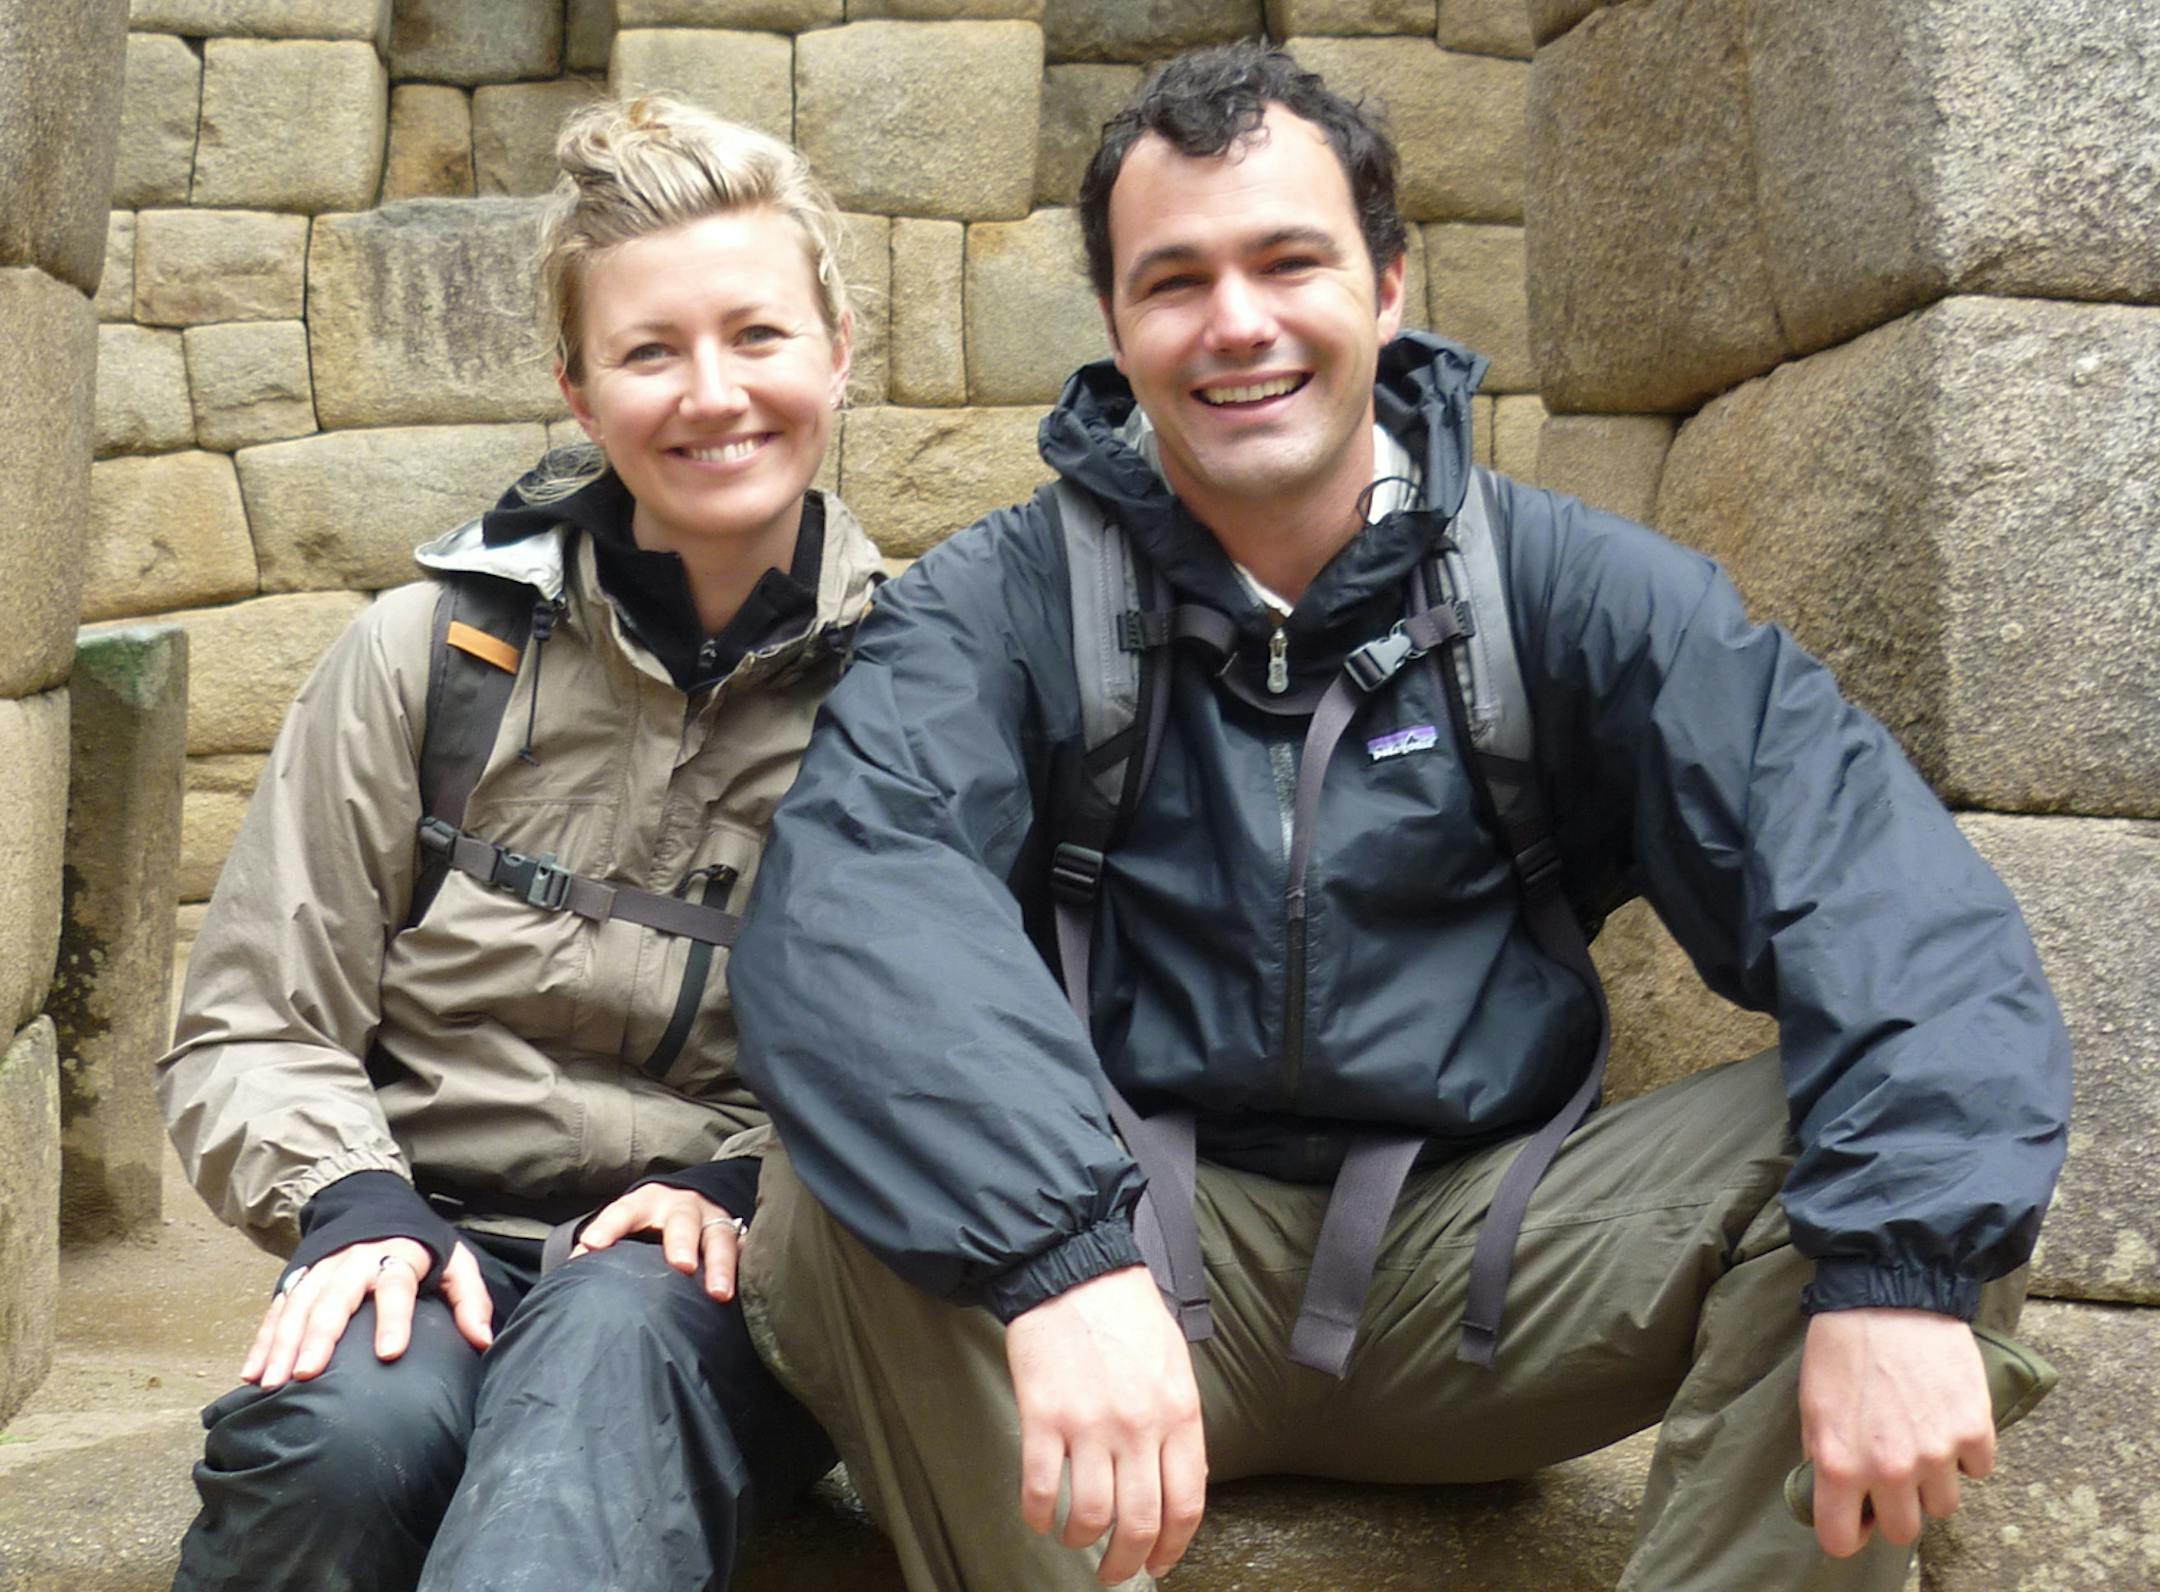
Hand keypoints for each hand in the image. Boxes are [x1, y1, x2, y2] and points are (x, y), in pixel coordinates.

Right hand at [243, 1237, 492, 1388]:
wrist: (372, 1206)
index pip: (395, 1286)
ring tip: (274, 1383)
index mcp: (397, 1256)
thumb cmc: (420, 1248)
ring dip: (283, 1344)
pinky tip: (252, 1375)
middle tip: (308, 1374)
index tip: (388, 1353)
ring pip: (298, 1306)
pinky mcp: (298, 1279)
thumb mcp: (454, 1263)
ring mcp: (321, 1270)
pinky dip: (263, 1342)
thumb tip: (484, 1342)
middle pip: (335, 1299)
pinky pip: (277, 1311)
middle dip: (320, 1337)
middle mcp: (354, 1262)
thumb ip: (470, 1299)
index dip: (393, 1318)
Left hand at [571, 1183, 742, 1301]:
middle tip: (679, 1266)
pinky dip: (745, 1268)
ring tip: (717, 1294)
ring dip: (719, 1265)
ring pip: (719, 1238)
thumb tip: (568, 1275)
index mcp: (646, 1204)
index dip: (609, 1227)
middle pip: (682, 1222)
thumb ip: (600, 1246)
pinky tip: (748, 1289)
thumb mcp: (625, 1225)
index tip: (593, 1246)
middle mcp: (682, 1208)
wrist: (693, 1204)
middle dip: (681, 1243)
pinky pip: (745, 1251)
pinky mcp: (737, 1237)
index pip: (624, 1211)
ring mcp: (713, 1221)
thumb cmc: (650, 1225)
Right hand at [1005, 1265, 1207, 1584]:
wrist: (1073, 1269)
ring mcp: (1090, 1424)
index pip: (1185, 1504)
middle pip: (1139, 1522)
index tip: (1158, 1564)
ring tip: (1073, 1539)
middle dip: (1126, 1562)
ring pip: (1090, 1516)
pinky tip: (1040, 1517)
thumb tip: (1177, 1483)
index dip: (1172, 1547)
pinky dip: (1040, 1516)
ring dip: (1080, 1540)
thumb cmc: (1126, 1314)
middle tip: (1113, 1572)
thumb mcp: (1174, 1366)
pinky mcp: (1044, 1417)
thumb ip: (1178, 1426)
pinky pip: (1042, 1490)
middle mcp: (1138, 1426)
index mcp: (1178, 1414)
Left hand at [1799, 1308, 1994, 1555]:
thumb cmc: (1842, 1346)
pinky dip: (1967, 1453)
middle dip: (1896, 1508)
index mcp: (1840, 1464)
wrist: (1889, 1295)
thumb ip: (1824, 1455)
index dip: (1847, 1530)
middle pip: (1904, 1530)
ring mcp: (1936, 1454)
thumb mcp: (1812, 1404)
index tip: (1854, 1516)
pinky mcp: (1974, 1431)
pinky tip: (1947, 1420)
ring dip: (1933, 1482)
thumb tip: (1836, 1491)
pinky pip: (1978, 1470)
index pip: (1842, 1539)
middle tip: (1892, 1476)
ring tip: (1921, 1441)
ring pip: (1944, 1506)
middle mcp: (1889, 1469)